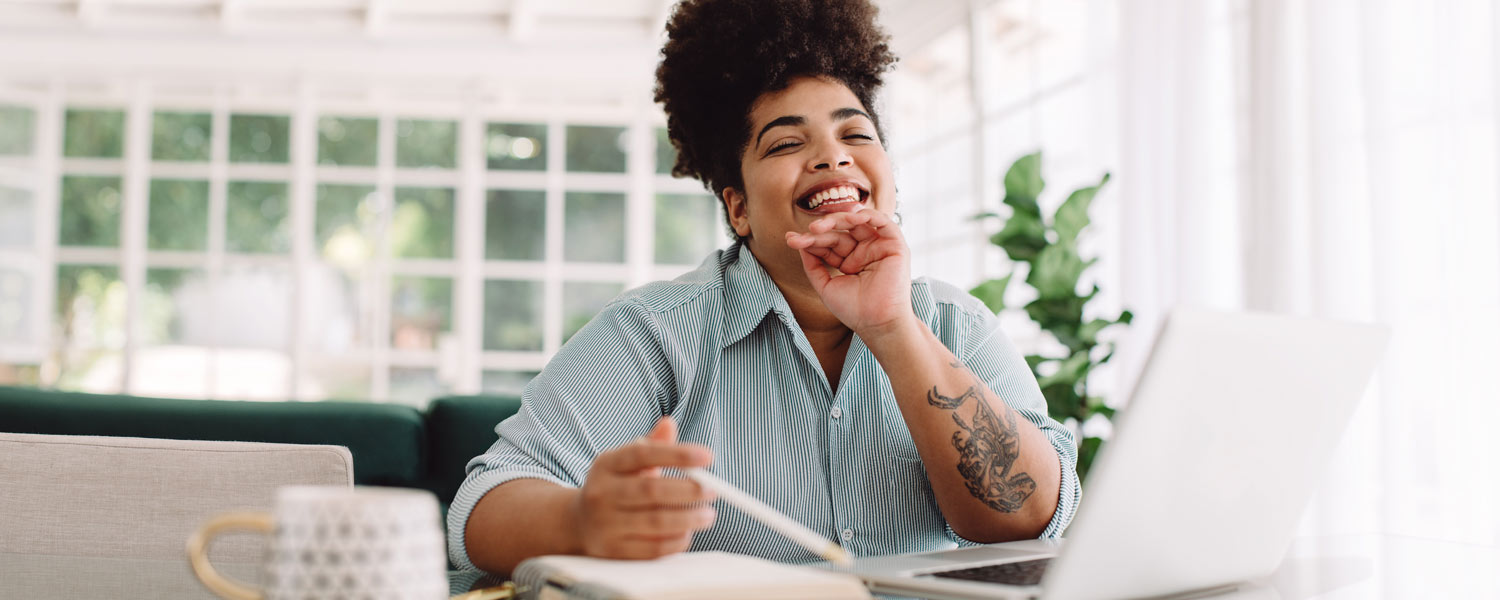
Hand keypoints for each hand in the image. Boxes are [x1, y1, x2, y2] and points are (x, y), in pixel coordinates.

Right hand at [574, 416, 716, 559]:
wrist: (578, 523)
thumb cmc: (615, 487)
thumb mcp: (626, 463)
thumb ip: (651, 445)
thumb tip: (669, 424)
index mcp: (607, 464)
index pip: (643, 454)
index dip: (677, 454)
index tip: (707, 456)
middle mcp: (601, 493)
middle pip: (651, 490)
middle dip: (688, 491)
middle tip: (713, 490)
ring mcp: (605, 524)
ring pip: (655, 522)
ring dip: (689, 518)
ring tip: (708, 514)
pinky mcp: (613, 551)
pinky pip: (652, 549)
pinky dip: (676, 541)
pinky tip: (688, 533)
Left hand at [785, 208, 915, 335]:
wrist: (877, 323)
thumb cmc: (854, 310)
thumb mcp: (826, 286)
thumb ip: (813, 265)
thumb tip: (800, 243)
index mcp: (849, 262)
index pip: (828, 244)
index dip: (810, 240)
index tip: (791, 240)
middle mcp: (864, 252)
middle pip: (840, 233)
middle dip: (821, 230)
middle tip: (807, 232)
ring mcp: (879, 248)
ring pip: (858, 224)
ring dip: (838, 220)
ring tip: (818, 227)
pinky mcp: (895, 246)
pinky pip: (883, 222)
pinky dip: (869, 215)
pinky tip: (851, 216)